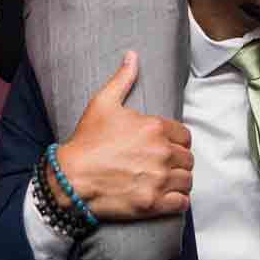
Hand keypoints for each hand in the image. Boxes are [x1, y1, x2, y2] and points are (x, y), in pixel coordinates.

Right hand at [54, 52, 192, 219]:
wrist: (71, 178)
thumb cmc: (87, 141)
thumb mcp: (103, 103)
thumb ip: (123, 79)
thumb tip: (132, 56)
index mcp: (155, 128)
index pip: (185, 136)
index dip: (177, 142)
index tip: (167, 147)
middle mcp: (162, 152)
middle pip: (188, 159)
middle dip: (179, 162)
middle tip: (165, 166)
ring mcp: (159, 179)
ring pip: (187, 180)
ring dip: (180, 181)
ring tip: (167, 182)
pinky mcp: (153, 203)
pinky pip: (181, 203)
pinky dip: (178, 202)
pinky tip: (168, 198)